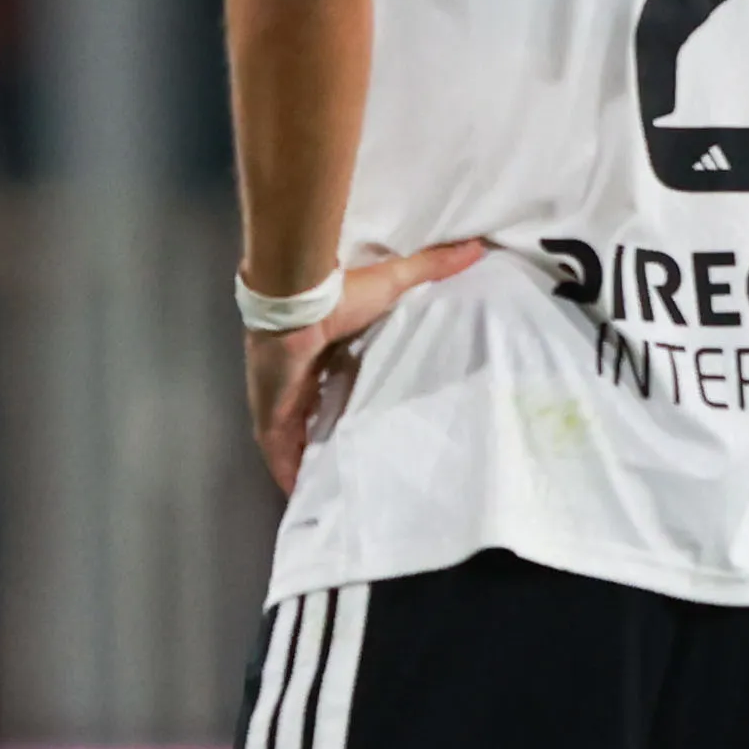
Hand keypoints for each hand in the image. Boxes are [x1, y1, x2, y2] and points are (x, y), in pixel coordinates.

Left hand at [239, 240, 482, 492]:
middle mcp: (298, 381)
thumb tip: (475, 248)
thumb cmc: (340, 294)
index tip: (365, 424)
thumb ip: (430, 267)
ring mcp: (281, 403)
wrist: (298, 301)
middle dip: (329, 441)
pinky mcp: (272, 419)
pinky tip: (309, 499)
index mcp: (319, 354)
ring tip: (339, 492)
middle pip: (314, 419)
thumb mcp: (393, 282)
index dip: (344, 405)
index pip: (331, 386)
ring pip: (296, 443)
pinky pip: (281, 457)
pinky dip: (292, 476)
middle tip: (356, 468)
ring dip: (312, 464)